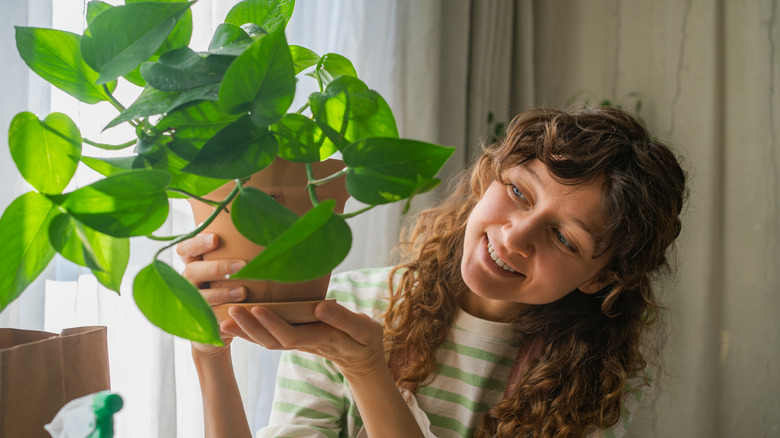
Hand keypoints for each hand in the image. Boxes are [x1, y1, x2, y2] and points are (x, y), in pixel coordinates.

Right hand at [176, 233, 246, 354]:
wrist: (223, 324)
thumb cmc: (229, 286)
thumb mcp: (229, 268)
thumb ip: (235, 251)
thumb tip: (262, 228)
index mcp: (193, 264)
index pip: (185, 249)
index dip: (197, 243)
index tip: (215, 238)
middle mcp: (188, 282)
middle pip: (192, 271)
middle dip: (217, 268)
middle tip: (241, 265)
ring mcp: (192, 302)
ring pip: (200, 296)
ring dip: (221, 293)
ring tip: (243, 291)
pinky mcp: (200, 321)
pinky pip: (207, 318)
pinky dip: (222, 315)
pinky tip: (237, 312)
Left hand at [225, 300, 386, 379]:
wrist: (361, 357)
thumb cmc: (364, 339)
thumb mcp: (363, 328)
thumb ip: (342, 318)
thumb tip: (319, 306)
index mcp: (320, 338)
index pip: (291, 335)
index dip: (272, 324)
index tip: (256, 309)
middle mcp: (304, 343)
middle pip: (272, 341)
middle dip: (250, 327)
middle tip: (231, 310)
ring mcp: (297, 343)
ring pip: (267, 341)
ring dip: (245, 331)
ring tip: (225, 318)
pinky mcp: (294, 339)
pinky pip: (269, 338)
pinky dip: (250, 332)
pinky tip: (235, 324)